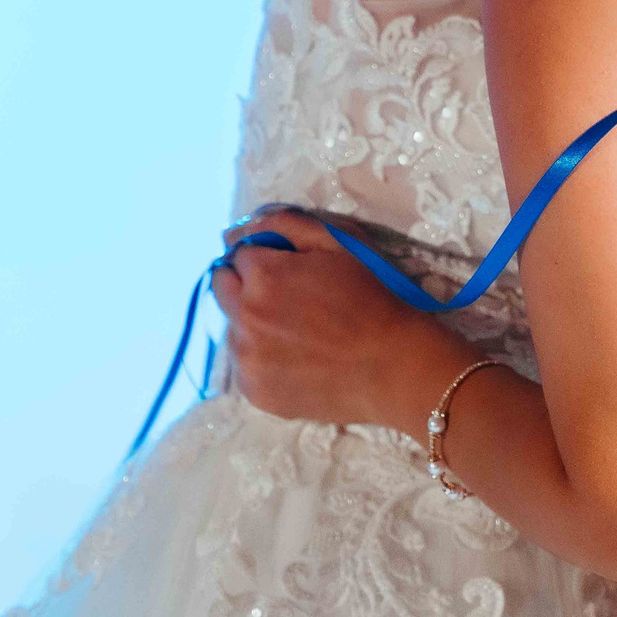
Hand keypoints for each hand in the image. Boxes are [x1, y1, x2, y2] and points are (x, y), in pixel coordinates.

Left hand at [210, 209, 470, 433]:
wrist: (394, 367)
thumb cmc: (371, 297)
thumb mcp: (337, 242)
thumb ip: (284, 224)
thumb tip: (237, 229)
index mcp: (262, 276)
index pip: (238, 254)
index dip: (263, 257)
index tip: (287, 269)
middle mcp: (244, 317)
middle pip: (222, 288)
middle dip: (246, 285)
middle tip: (286, 297)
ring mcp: (247, 360)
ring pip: (232, 328)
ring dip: (251, 323)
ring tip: (295, 332)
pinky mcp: (255, 392)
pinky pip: (245, 366)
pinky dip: (262, 359)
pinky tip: (296, 359)